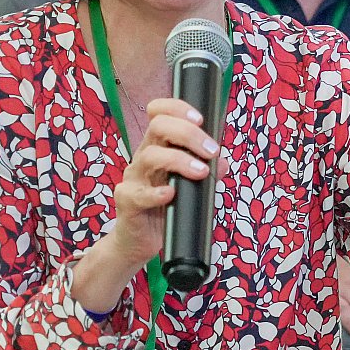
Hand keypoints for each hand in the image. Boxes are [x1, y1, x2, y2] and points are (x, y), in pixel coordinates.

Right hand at [104, 98, 219, 269]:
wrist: (139, 240)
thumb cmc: (165, 207)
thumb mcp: (190, 187)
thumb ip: (206, 173)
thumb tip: (222, 162)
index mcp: (158, 147)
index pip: (159, 114)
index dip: (177, 108)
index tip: (200, 119)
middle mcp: (144, 157)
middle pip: (158, 127)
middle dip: (187, 133)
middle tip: (211, 150)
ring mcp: (133, 179)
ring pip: (149, 156)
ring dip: (179, 160)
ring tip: (201, 172)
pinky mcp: (127, 202)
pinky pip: (139, 194)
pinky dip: (156, 193)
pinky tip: (171, 194)